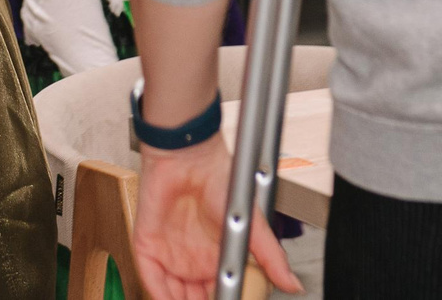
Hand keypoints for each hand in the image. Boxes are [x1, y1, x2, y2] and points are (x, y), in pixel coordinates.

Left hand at [132, 138, 300, 299]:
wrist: (190, 157)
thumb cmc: (220, 180)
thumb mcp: (253, 224)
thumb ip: (271, 257)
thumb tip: (292, 283)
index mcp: (218, 258)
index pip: (219, 293)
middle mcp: (194, 261)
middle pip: (195, 298)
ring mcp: (170, 255)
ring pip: (172, 294)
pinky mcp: (148, 247)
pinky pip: (151, 279)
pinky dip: (160, 295)